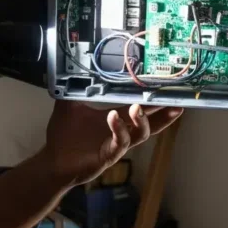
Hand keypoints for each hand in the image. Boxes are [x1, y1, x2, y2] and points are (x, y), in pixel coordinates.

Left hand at [41, 102, 182, 187]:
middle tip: (174, 101)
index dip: (156, 102)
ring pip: (139, 134)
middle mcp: (121, 131)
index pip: (141, 108)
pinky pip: (120, 143)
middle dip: (163, 112)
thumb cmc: (64, 135)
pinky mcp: (109, 156)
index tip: (167, 90)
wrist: (53, 161)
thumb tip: (75, 66)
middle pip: (150, 122)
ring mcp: (116, 144)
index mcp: (117, 118)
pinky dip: (119, 130)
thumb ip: (76, 88)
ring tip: (138, 107)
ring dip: (142, 120)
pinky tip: (113, 117)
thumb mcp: (69, 105)